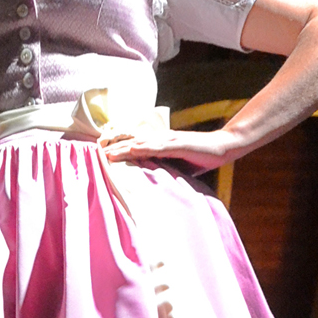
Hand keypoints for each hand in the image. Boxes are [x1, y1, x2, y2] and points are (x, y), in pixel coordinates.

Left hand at [102, 126, 241, 170]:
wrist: (223, 147)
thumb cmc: (201, 157)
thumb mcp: (179, 165)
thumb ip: (165, 168)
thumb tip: (151, 178)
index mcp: (161, 143)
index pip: (136, 145)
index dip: (119, 149)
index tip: (102, 156)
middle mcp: (161, 138)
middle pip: (132, 142)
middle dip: (114, 147)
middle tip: (95, 153)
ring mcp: (168, 140)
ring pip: (140, 143)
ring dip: (122, 148)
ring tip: (105, 153)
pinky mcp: (177, 144)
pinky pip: (155, 147)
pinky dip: (141, 148)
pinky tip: (130, 150)